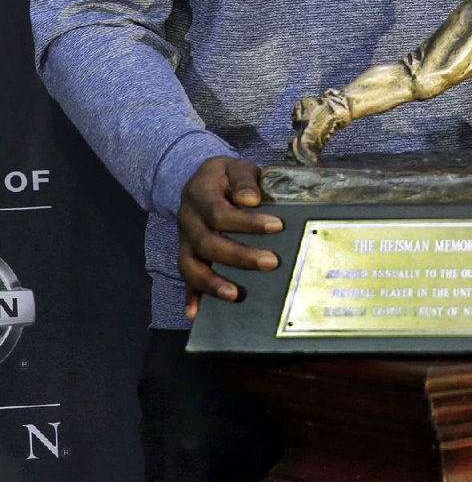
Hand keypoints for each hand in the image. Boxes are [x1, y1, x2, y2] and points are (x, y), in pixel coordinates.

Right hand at [178, 155, 282, 320]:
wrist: (201, 180)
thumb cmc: (226, 176)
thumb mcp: (235, 166)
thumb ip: (244, 180)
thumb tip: (251, 200)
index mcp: (199, 194)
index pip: (220, 212)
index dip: (246, 222)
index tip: (277, 226)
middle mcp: (187, 220)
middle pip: (207, 243)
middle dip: (239, 256)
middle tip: (271, 262)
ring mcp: (184, 240)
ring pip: (190, 265)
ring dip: (211, 282)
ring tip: (235, 295)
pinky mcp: (186, 255)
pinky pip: (184, 278)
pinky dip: (189, 297)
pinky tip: (195, 314)